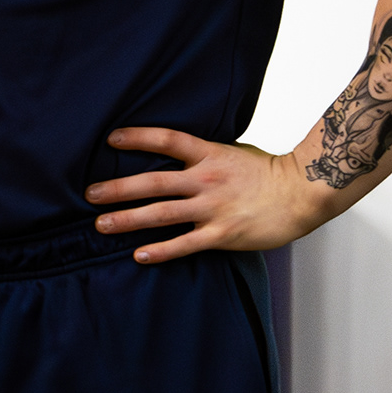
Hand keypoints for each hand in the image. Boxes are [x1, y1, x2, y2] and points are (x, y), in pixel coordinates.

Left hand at [87, 128, 329, 263]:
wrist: (301, 193)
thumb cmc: (268, 173)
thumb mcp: (234, 153)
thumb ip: (205, 155)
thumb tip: (178, 153)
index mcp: (209, 155)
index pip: (167, 141)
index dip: (138, 138)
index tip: (111, 139)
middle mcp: (206, 180)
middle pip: (154, 182)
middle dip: (118, 188)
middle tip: (90, 194)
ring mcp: (213, 208)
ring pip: (162, 214)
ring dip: (129, 219)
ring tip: (101, 224)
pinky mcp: (222, 233)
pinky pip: (185, 244)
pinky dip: (161, 250)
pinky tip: (139, 255)